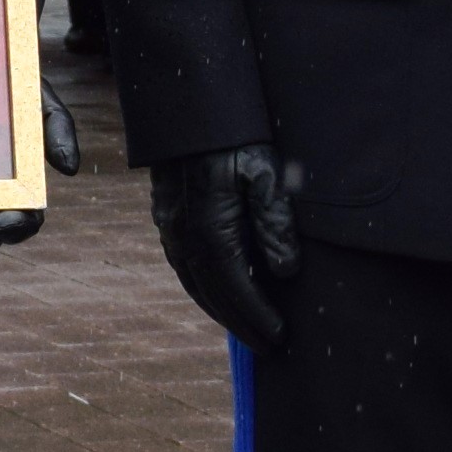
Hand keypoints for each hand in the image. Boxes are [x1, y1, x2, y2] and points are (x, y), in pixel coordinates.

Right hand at [149, 142, 297, 347]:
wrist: (189, 105)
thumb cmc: (236, 135)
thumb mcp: (266, 173)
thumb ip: (276, 223)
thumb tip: (285, 273)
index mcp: (210, 229)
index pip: (237, 288)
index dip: (258, 316)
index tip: (280, 336)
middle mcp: (183, 235)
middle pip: (212, 294)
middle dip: (241, 324)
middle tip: (268, 347)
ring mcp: (170, 226)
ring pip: (194, 283)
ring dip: (220, 310)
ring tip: (247, 328)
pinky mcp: (166, 216)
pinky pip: (185, 266)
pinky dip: (204, 288)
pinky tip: (221, 292)